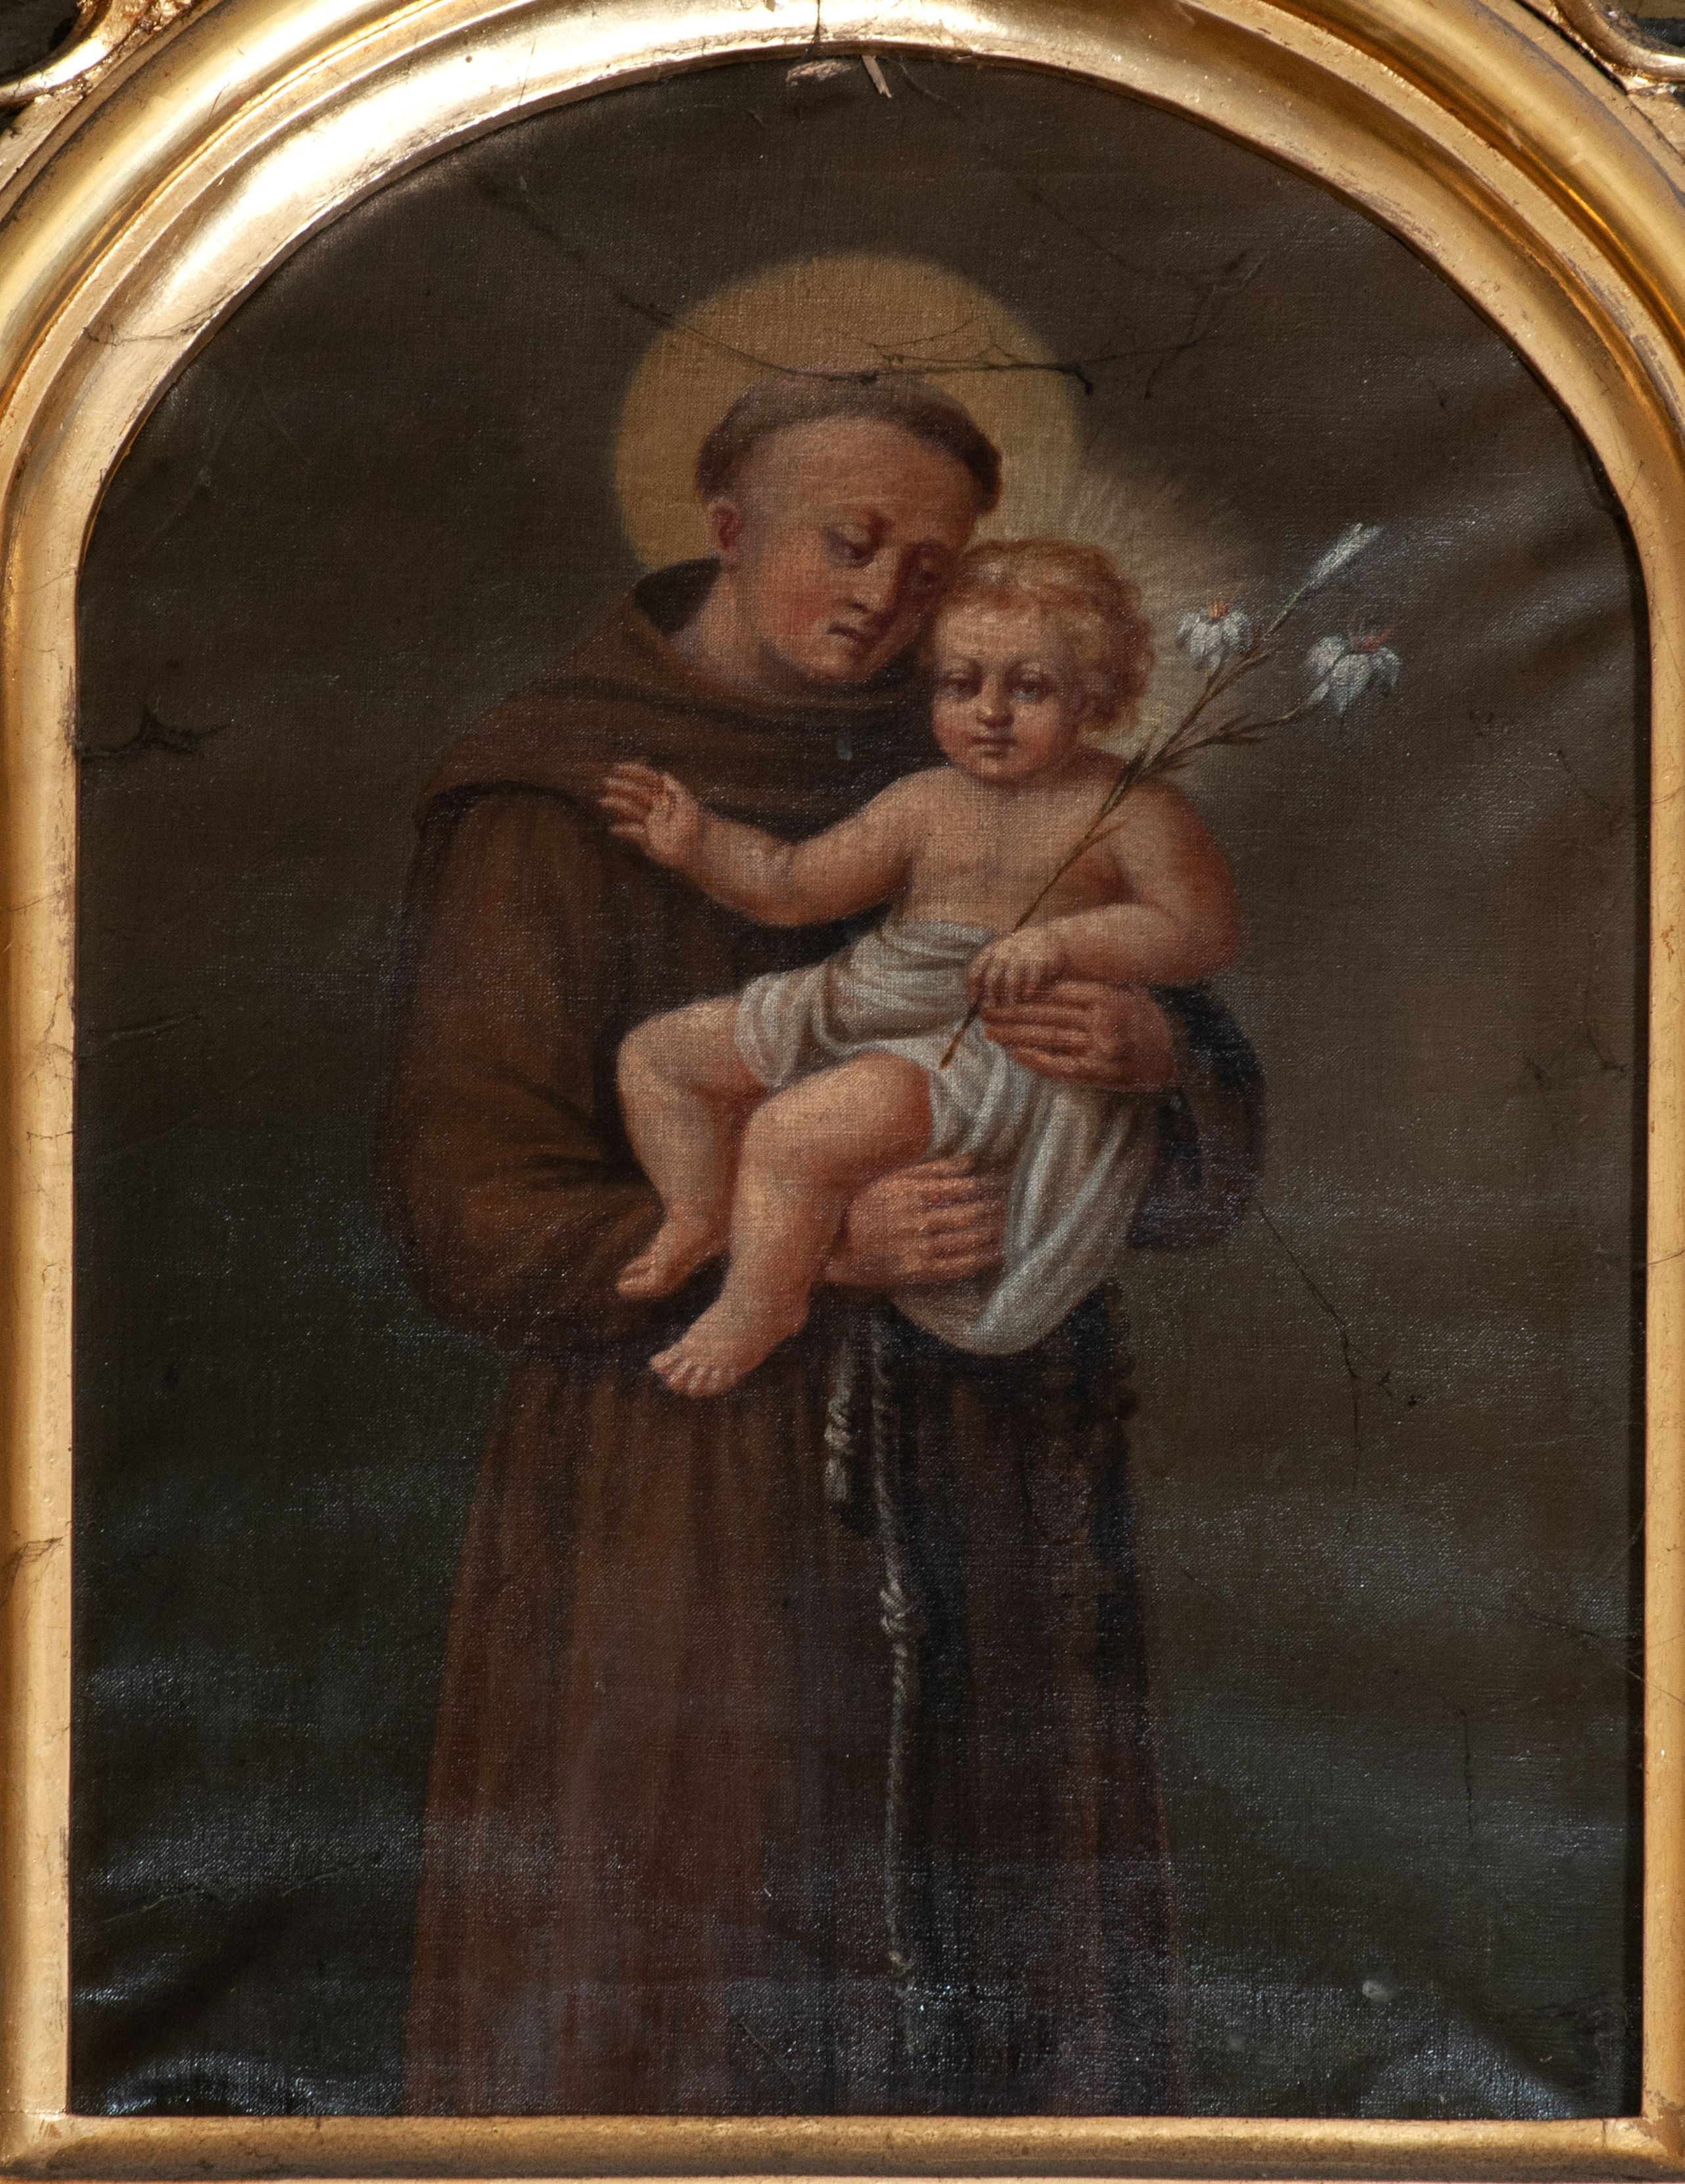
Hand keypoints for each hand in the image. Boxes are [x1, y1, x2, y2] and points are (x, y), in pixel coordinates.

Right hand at [599, 760, 702, 869]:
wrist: (698, 849)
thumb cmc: (695, 825)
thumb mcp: (688, 804)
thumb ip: (676, 789)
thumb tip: (664, 775)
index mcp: (665, 795)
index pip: (647, 778)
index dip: (633, 771)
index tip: (618, 768)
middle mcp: (655, 806)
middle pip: (635, 792)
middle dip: (621, 787)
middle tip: (607, 782)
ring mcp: (650, 822)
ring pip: (631, 810)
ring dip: (617, 804)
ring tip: (604, 801)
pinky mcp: (647, 838)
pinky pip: (632, 832)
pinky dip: (622, 830)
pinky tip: (613, 829)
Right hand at [824, 1157, 1006, 1289]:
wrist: (834, 1247)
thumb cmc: (862, 1204)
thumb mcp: (891, 1177)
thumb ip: (930, 1168)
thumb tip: (971, 1160)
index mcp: (910, 1191)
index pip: (964, 1187)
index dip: (990, 1184)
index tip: (1007, 1180)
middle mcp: (915, 1219)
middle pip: (970, 1212)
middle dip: (998, 1206)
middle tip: (1020, 1201)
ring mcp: (916, 1248)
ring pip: (967, 1239)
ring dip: (994, 1231)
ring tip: (1014, 1224)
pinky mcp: (915, 1272)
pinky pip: (956, 1266)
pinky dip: (980, 1260)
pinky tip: (998, 1254)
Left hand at [966, 926, 1068, 1007]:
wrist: (1049, 937)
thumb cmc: (1020, 954)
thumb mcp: (1002, 956)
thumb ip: (991, 974)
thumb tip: (978, 1000)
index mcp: (991, 951)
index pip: (976, 970)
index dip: (972, 988)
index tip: (973, 1003)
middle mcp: (1004, 953)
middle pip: (992, 979)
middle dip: (990, 998)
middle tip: (992, 1012)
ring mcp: (1022, 956)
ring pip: (1011, 981)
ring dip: (1009, 998)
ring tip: (1010, 1009)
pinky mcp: (1039, 960)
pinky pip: (1031, 980)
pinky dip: (1028, 991)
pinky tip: (1027, 998)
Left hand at [981, 980, 1177, 1088]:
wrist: (1180, 1054)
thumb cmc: (1146, 1019)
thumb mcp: (1124, 993)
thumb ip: (1091, 987)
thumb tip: (1045, 982)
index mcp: (1107, 997)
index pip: (1057, 993)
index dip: (1026, 993)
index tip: (1003, 991)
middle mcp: (1103, 1022)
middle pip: (1046, 1016)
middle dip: (1011, 1013)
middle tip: (985, 1010)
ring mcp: (1101, 1049)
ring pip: (1048, 1039)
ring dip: (1014, 1034)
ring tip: (991, 1030)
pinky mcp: (1099, 1074)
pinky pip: (1059, 1066)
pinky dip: (1034, 1059)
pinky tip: (1013, 1053)